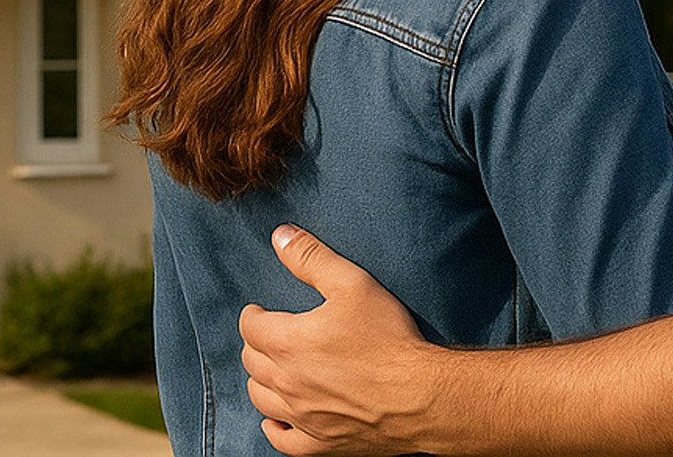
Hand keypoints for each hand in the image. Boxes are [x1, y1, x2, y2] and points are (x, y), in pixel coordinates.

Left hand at [238, 225, 451, 455]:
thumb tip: (280, 236)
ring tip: (274, 368)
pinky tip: (279, 418)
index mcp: (288, 342)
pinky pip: (281, 439)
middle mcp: (287, 383)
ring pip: (260, 399)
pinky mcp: (319, 442)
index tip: (261, 310)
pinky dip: (274, 426)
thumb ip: (312, 258)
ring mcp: (301, 417)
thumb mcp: (354, 284)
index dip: (253, 314)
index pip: (250, 326)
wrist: (422, 396)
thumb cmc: (390, 339)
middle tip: (271, 333)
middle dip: (257, 343)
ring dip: (261, 380)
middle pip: (251, 361)